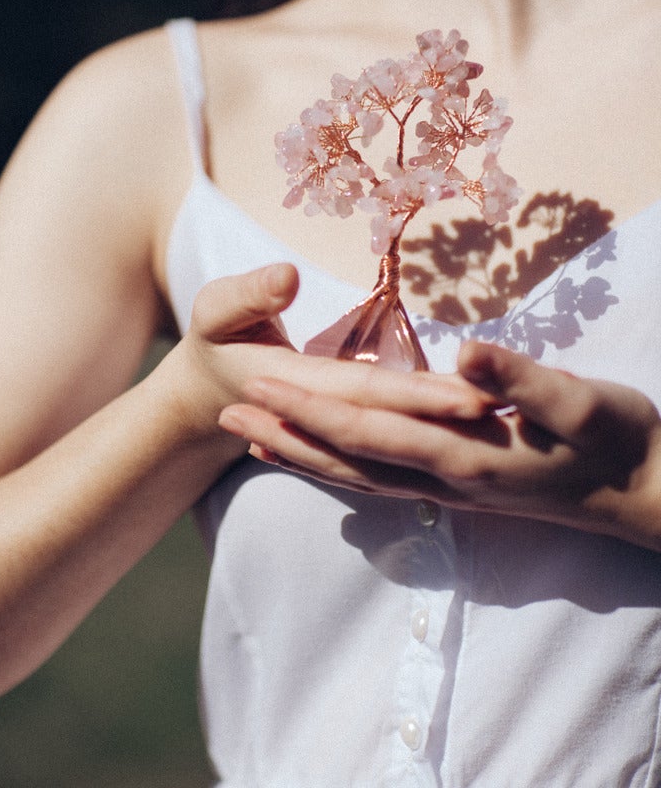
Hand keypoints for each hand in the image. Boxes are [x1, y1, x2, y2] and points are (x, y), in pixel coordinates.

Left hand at [218, 340, 660, 549]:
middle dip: (284, 437)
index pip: (368, 430)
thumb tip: (470, 354)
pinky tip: (318, 460)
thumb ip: (525, 379)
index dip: (310, 408)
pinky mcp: (456, 487)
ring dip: (299, 458)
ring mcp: (447, 489)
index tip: (258, 382)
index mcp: (465, 454)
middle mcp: (444, 480)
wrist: (640, 490)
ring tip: (247, 441)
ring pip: (355, 478)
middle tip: (223, 415)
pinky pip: (379, 482)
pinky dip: (338, 471)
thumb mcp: (582, 400)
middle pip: (346, 460)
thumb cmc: (617, 437)